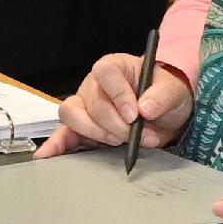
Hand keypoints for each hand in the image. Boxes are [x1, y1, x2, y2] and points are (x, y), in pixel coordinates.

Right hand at [40, 51, 189, 157]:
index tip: (134, 114)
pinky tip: (48, 156)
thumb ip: (162, 96)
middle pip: (92, 101)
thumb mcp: (174, 91)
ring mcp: (84, 105)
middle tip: (140, 137)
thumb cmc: (164, 95)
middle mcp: (93, 84)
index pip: (105, 73)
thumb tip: (146, 108)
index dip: (118, 93)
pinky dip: (55, 144)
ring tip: (117, 142)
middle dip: (117, 125)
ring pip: (72, 115)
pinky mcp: (80, 127)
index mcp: (114, 67)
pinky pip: (62, 132)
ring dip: (95, 133)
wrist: (164, 114)